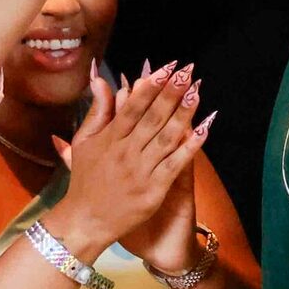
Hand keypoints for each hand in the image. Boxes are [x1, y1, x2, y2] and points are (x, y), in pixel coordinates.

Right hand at [48, 68, 204, 258]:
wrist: (85, 221)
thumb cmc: (85, 180)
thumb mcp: (83, 143)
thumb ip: (97, 111)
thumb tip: (100, 79)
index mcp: (110, 138)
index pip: (132, 107)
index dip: (150, 86)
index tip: (166, 68)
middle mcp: (126, 152)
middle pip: (152, 117)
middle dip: (171, 93)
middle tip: (188, 71)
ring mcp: (141, 171)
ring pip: (166, 137)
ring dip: (184, 114)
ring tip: (197, 91)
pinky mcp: (153, 189)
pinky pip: (175, 163)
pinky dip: (190, 146)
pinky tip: (204, 129)